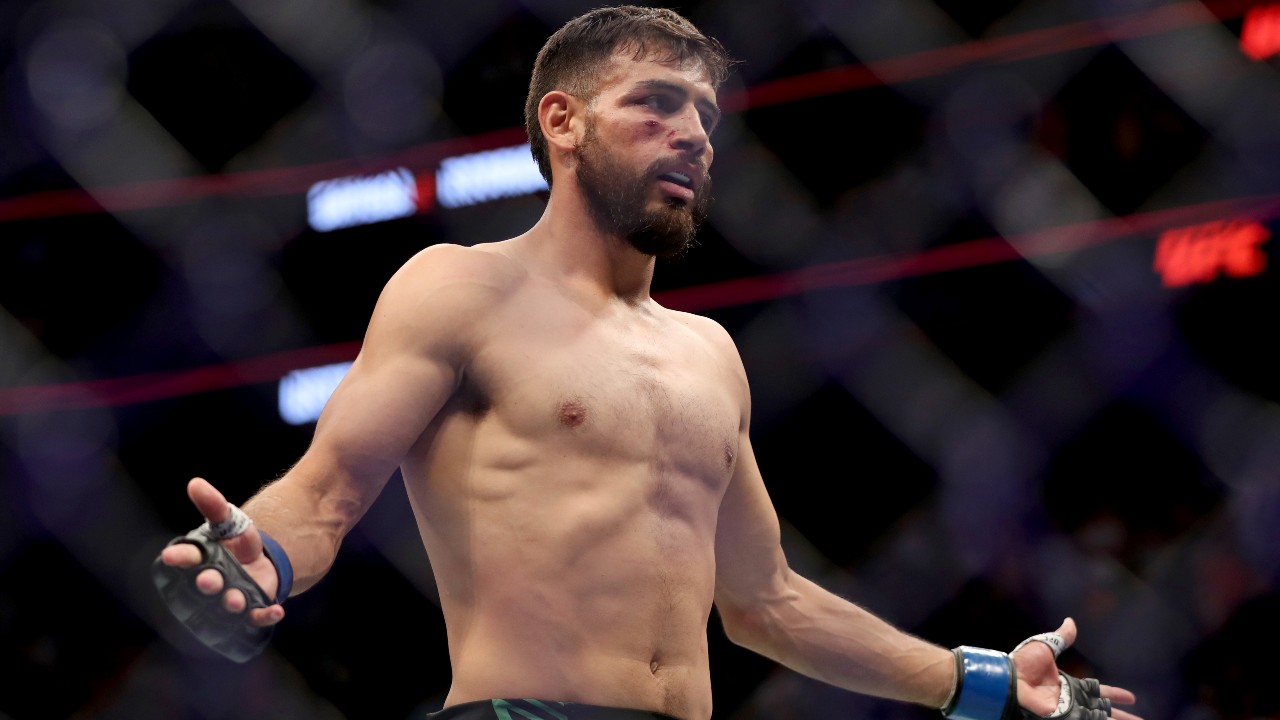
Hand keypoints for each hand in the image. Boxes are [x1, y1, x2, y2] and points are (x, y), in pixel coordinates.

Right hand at [159, 477, 284, 627]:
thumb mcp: (228, 521)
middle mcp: (215, 581)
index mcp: (204, 559)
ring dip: (231, 602)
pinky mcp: (253, 606)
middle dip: (206, 583)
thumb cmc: (234, 543)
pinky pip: (258, 615)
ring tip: (234, 600)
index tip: (170, 555)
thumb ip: (213, 504)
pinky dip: (265, 615)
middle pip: (208, 583)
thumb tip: (195, 483)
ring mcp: (232, 596)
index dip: (179, 557)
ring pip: (229, 603)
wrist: (258, 563)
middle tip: (208, 580)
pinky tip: (276, 611)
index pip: (188, 557)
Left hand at [1011, 618, 1141, 719]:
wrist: (1010, 681)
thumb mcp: (1045, 647)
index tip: (1132, 698)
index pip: (1099, 691)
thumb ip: (1060, 637)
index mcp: (1069, 685)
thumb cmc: (1024, 664)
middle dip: (1123, 716)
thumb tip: (1070, 621)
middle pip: (1104, 710)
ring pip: (1101, 719)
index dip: (1115, 695)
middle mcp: (1072, 700)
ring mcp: (1069, 711)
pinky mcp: (1066, 718)